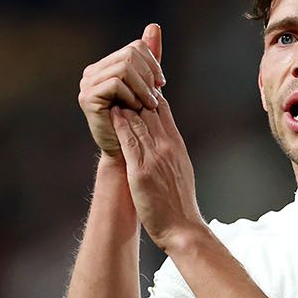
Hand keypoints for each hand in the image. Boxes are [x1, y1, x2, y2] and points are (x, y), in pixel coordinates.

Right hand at [78, 24, 166, 154]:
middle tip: (155, 98)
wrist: (126, 151)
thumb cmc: (138, 120)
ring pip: (125, 68)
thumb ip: (149, 57)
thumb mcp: (147, 85)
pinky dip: (132, 95)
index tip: (160, 85)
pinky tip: (135, 109)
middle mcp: (93, 72)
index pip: (135, 47)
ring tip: (148, 106)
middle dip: (149, 76)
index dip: (153, 64)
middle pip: (130, 55)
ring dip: (143, 88)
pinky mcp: (88, 97)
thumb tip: (154, 26)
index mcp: (106, 66)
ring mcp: (87, 84)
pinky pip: (116, 83)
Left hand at [109, 50, 202, 249]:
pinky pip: (132, 141)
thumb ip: (170, 153)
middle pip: (152, 109)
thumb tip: (164, 141)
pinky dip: (123, 123)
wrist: (183, 227)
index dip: (151, 93)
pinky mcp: (142, 170)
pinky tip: (114, 110)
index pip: (164, 112)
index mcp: (176, 146)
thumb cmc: (179, 205)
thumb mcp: (180, 172)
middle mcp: (168, 147)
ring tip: (115, 83)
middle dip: (138, 89)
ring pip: (141, 121)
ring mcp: (155, 157)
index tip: (140, 80)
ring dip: (128, 100)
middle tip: (125, 70)